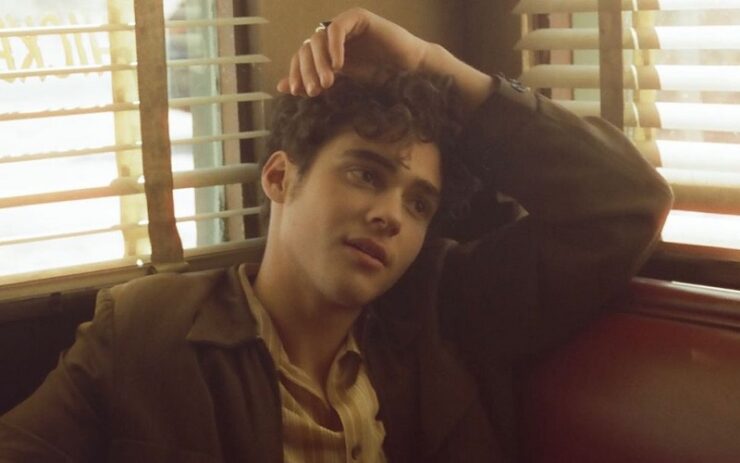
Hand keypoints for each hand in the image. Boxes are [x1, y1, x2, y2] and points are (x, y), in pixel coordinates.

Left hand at [276, 8, 429, 96]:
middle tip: (314, 92)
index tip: (297, 92)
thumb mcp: (342, 87)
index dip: (295, 74)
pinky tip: (339, 66)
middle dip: (307, 71)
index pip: (300, 58)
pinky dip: (334, 47)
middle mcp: (332, 37)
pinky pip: (337, 29)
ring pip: (317, 38)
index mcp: (326, 52)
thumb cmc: (381, 80)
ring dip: (319, 62)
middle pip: (306, 48)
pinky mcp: (357, 19)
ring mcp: (344, 26)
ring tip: (327, 84)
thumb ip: (314, 84)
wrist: (410, 72)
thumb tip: (281, 87)